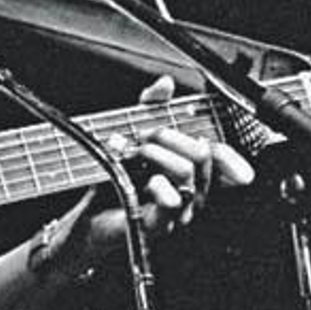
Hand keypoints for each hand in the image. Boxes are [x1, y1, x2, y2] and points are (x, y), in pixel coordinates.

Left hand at [41, 76, 255, 271]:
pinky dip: (156, 184)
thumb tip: (165, 83)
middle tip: (142, 137)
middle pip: (201, 155)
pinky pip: (171, 201)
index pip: (223, 157)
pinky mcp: (160, 226)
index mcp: (192, 174)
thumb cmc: (113, 176)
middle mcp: (192, 194)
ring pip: (187, 172)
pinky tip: (143, 181)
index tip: (197, 132)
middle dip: (169, 136)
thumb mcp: (131, 133)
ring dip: (156, 154)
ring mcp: (179, 213)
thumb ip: (150, 107)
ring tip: (134, 154)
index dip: (220, 144)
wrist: (87, 214)